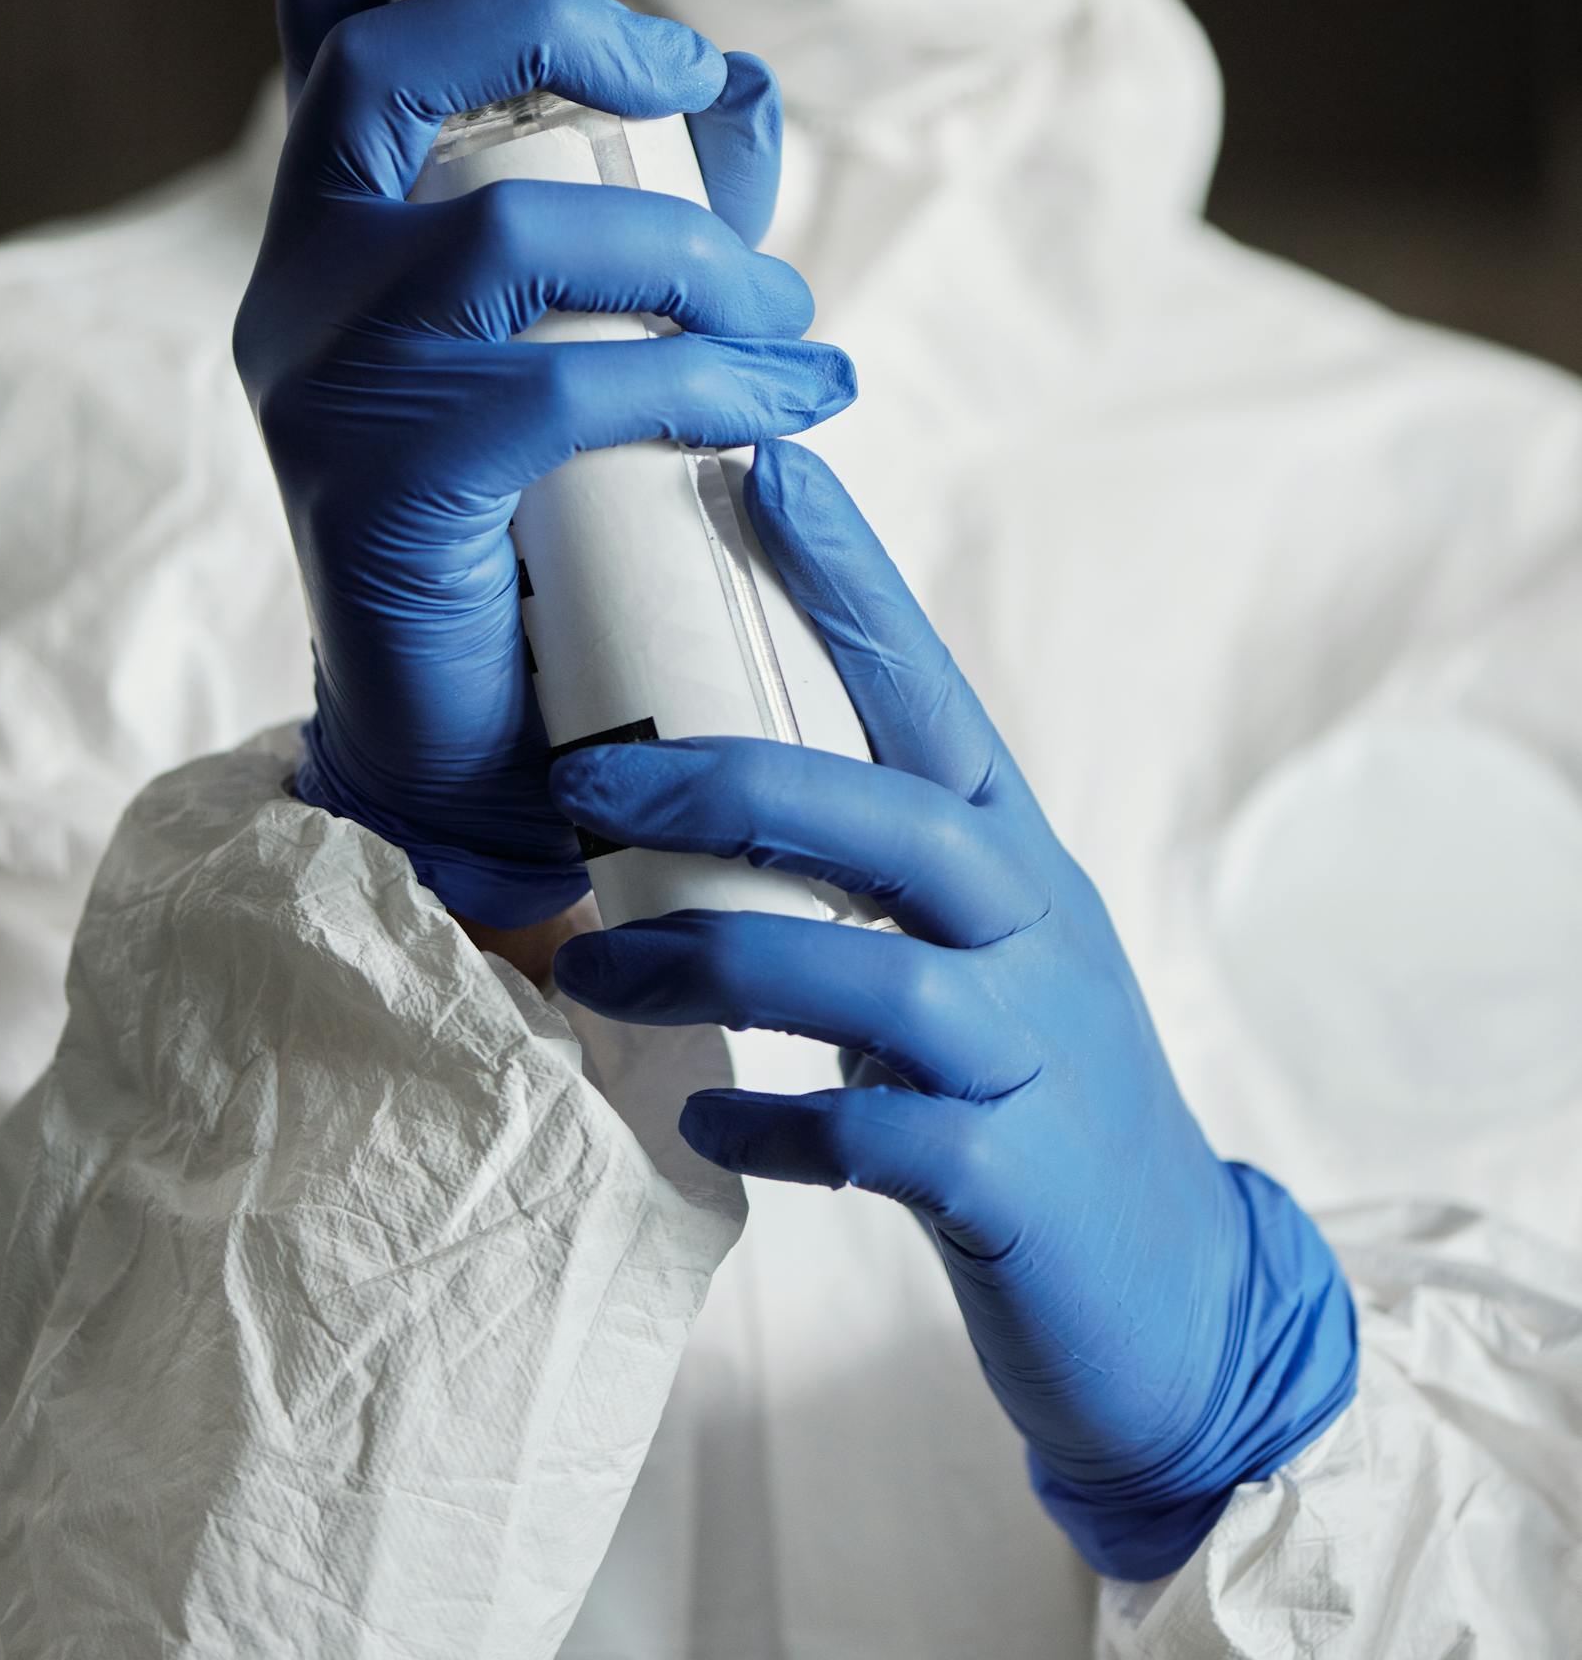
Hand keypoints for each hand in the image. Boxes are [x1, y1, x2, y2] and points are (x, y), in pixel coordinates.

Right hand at [234, 0, 854, 924]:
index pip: (329, 10)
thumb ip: (661, 214)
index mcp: (338, 224)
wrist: (467, 735)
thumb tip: (753, 100)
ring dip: (690, 257)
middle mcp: (299, 276)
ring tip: (789, 321)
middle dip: (564, 34)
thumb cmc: (535, 516)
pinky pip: (568, 379)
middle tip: (693, 85)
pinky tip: (793, 403)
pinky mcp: (388, 476)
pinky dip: (710, 377)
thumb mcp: (598, 336)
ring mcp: (324, 377)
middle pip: (390, 70)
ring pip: (508, 233)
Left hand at [549, 439, 1358, 1581]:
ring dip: (714, 964)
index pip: (930, 688)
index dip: (854, 580)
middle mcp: (1030, 930)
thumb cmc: (1032, 1082)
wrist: (1175, 1288)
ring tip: (592, 972)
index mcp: (1011, 852)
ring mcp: (1032, 1055)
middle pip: (891, 817)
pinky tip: (704, 1119)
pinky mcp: (1016, 1184)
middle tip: (584, 783)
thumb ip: (871, 867)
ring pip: (873, 975)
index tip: (768, 470)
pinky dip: (782, 1124)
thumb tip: (697, 782)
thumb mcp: (975, 945)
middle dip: (731, 785)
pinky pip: (881, 1141)